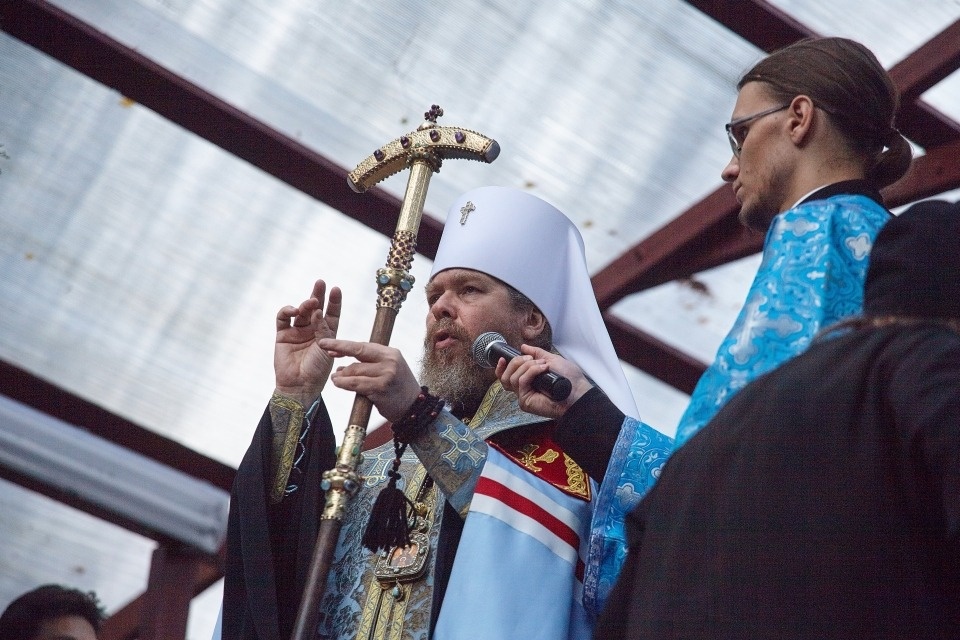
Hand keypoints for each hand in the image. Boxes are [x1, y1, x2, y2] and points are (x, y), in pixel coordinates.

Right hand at [273, 280, 341, 405]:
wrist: (300, 385)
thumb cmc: (317, 370)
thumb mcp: (327, 348)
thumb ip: (323, 329)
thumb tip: (317, 310)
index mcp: (327, 334)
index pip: (332, 314)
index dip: (334, 302)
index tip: (336, 289)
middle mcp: (312, 330)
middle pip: (315, 308)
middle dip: (318, 295)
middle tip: (321, 283)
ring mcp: (297, 332)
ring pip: (301, 311)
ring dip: (305, 303)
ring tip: (311, 302)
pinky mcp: (282, 335)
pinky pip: (283, 318)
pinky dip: (288, 311)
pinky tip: (295, 311)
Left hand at [321, 339, 421, 422]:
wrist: (414, 407)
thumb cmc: (398, 388)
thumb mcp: (388, 369)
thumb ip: (368, 364)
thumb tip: (342, 365)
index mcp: (391, 353)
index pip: (363, 345)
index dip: (343, 344)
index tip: (328, 343)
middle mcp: (389, 361)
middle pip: (357, 353)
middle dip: (338, 349)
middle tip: (323, 351)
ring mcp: (385, 375)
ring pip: (354, 370)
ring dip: (341, 375)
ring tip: (335, 378)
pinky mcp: (380, 388)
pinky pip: (355, 384)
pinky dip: (344, 384)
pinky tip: (338, 383)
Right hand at [496, 345, 592, 418]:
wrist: (578, 392)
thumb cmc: (569, 379)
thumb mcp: (551, 360)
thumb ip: (537, 354)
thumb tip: (523, 347)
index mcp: (527, 380)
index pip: (506, 376)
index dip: (501, 368)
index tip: (503, 358)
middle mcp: (523, 389)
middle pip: (505, 376)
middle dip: (516, 362)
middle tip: (532, 359)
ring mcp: (523, 395)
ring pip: (512, 377)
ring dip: (527, 366)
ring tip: (542, 365)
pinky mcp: (525, 401)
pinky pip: (521, 382)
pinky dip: (531, 372)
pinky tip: (542, 369)